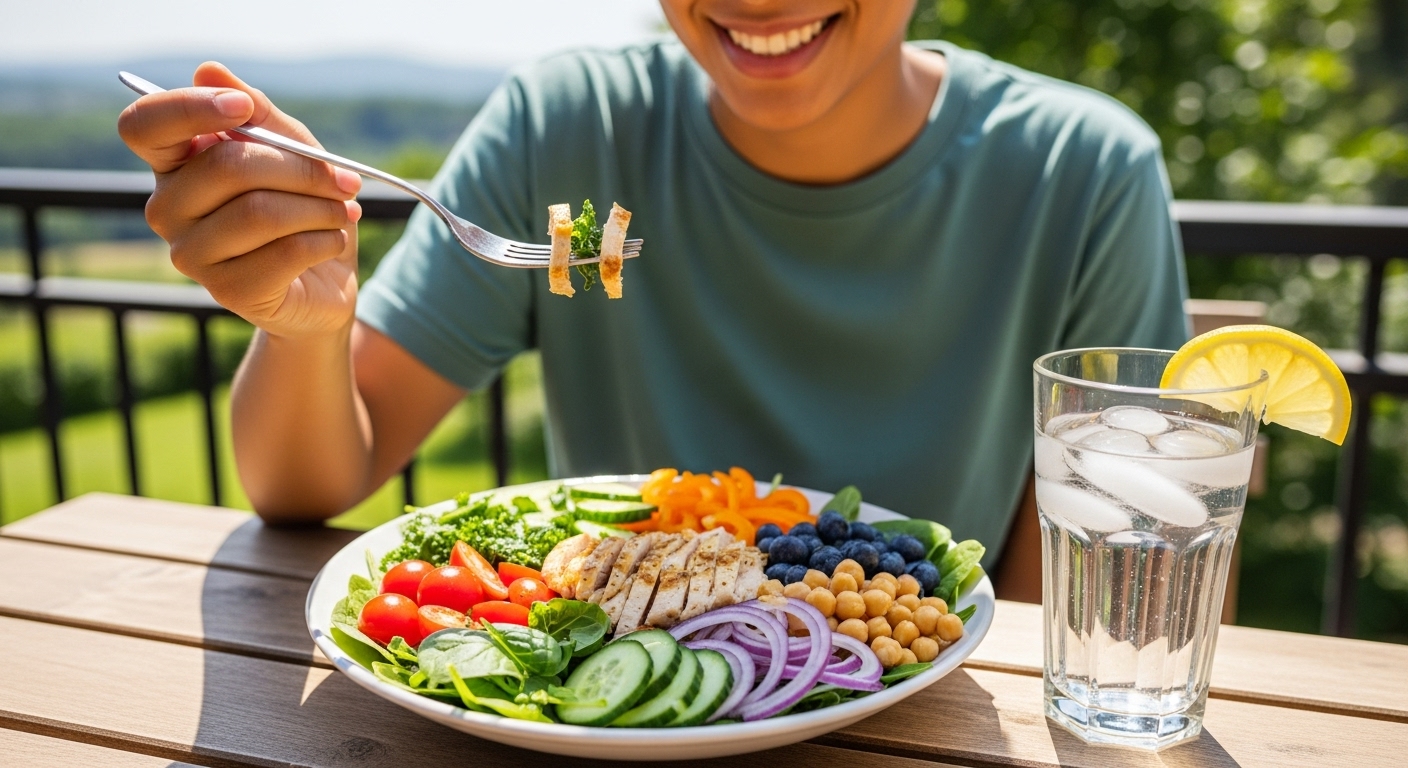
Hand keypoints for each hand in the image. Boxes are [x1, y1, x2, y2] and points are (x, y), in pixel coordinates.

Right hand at [117, 62, 362, 338]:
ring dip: (320, 208)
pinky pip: (284, 252)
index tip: (243, 108)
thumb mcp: (293, 150)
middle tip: (345, 180)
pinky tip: (333, 241)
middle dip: (301, 169)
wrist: (326, 283)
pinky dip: (325, 240)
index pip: (143, 125)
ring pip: (259, 212)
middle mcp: (167, 208)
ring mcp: (191, 254)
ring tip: (345, 212)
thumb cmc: (302, 207)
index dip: (188, 108)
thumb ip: (259, 113)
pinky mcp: (227, 291)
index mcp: (175, 165)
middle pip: (225, 165)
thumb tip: (208, 70)